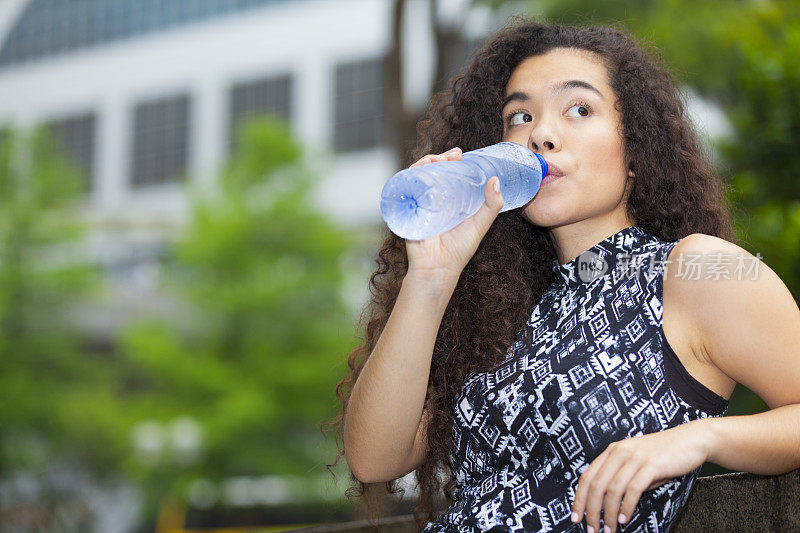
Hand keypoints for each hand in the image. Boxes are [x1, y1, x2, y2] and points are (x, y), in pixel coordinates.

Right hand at [404, 147, 503, 280]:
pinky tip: (418, 170)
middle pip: (430, 171)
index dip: (450, 161)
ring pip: (416, 176)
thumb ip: (491, 206)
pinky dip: (408, 177)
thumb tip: (495, 180)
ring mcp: (417, 204)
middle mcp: (431, 200)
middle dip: (438, 158)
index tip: (460, 155)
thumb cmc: (458, 251)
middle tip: (452, 156)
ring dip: (424, 163)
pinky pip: (403, 189)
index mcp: (448, 201)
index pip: (446, 174)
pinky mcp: (406, 210)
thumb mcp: (479, 225)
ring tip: (436, 160)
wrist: (438, 269)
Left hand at [570, 420, 711, 532]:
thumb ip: (620, 478)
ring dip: (609, 514)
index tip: (575, 517)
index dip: (578, 499)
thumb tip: (605, 504)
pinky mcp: (652, 465)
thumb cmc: (662, 456)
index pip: (587, 477)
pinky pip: (633, 489)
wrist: (690, 440)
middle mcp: (619, 452)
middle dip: (591, 511)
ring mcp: (635, 457)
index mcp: (612, 451)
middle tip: (592, 530)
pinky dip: (626, 507)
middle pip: (596, 485)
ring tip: (609, 530)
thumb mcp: (635, 464)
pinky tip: (624, 519)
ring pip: (613, 489)